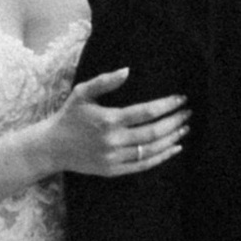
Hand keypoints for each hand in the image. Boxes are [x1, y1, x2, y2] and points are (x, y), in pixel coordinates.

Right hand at [32, 73, 188, 183]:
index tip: (181, 99)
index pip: (147, 112)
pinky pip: (144, 165)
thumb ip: (105, 81)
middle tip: (188, 113)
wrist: (52, 147)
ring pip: (152, 150)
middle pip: (154, 132)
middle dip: (175, 121)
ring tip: (184, 128)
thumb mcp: (82, 93)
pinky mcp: (114, 170)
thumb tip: (128, 70)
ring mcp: (115, 158)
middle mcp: (114, 140)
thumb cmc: (69, 116)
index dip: (167, 105)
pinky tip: (174, 148)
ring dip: (172, 138)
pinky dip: (162, 157)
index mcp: (109, 119)